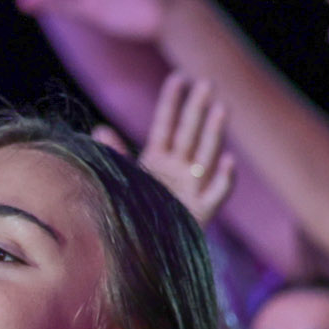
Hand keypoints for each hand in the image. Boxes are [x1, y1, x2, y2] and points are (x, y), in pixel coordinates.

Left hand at [99, 73, 235, 228]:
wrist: (140, 251)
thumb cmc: (132, 211)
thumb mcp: (122, 181)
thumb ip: (115, 156)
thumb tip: (99, 129)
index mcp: (158, 158)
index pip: (166, 124)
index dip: (172, 102)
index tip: (179, 77)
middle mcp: (179, 168)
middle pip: (190, 133)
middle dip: (198, 108)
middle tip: (207, 82)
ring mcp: (193, 187)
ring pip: (206, 155)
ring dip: (215, 132)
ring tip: (221, 109)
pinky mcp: (202, 211)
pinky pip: (217, 193)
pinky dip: (225, 178)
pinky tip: (229, 160)